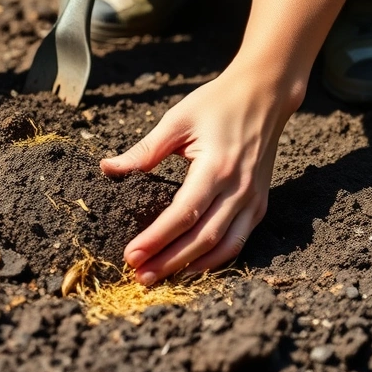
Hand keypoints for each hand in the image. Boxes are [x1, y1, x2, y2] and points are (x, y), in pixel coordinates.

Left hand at [100, 64, 304, 284]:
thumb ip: (144, 150)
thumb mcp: (177, 120)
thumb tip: (107, 168)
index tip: (131, 255)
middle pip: (203, 238)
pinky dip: (216, 260)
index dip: (157, 238)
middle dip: (169, 261)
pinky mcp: (260, 204)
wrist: (264, 94)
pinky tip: (191, 267)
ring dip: (192, 267)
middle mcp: (239, 188)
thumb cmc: (216, 103)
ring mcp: (253, 199)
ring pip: (224, 246)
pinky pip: (239, 241)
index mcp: (217, 167)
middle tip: (139, 277)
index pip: (183, 214)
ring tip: (160, 277)